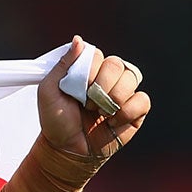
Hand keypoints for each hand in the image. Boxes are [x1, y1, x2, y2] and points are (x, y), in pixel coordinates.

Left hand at [38, 38, 150, 161]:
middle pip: (116, 64)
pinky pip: (143, 100)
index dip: (88, 73)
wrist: (67, 151)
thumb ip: (62, 65)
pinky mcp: (136, 110)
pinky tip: (113, 122)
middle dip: (100, 87)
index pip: (97, 55)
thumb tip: (78, 40)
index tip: (76, 91)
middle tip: (87, 105)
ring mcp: (123, 92)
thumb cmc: (56, 122)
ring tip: (100, 113)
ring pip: (132, 78)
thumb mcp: (48, 92)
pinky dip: (127, 112)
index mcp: (88, 70)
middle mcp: (108, 77)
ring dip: (113, 99)